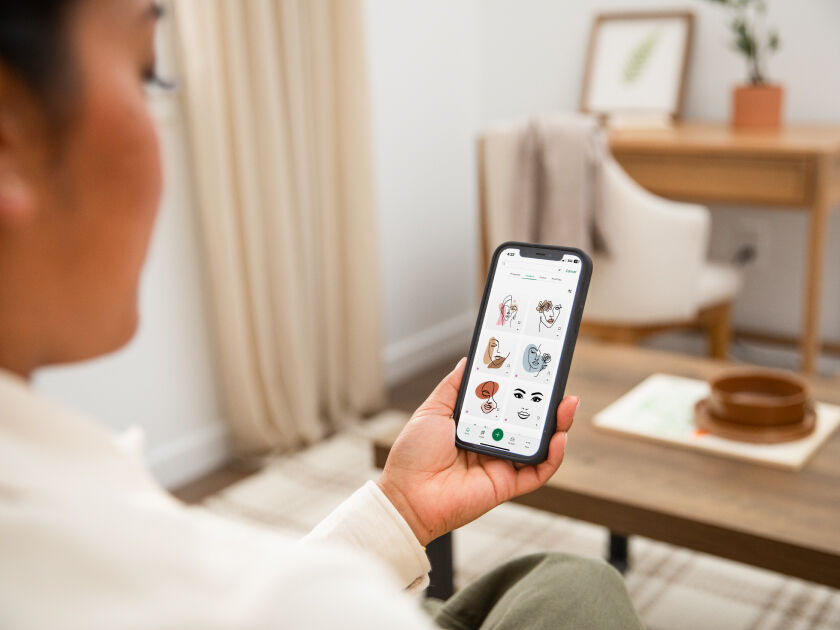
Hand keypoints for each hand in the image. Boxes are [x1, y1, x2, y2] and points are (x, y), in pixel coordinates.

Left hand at [377, 357, 577, 545]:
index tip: (535, 367)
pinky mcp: (508, 485)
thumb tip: (469, 360)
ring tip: (567, 404)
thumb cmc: (414, 454)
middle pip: (529, 421)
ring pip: (540, 444)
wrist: (406, 494)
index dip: (522, 386)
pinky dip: (553, 456)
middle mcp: (493, 443)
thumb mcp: (433, 410)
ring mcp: (502, 464)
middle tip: (558, 382)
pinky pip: (539, 471)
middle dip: (547, 402)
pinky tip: (558, 438)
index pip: (507, 402)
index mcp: (475, 424)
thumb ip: (454, 386)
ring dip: (558, 425)